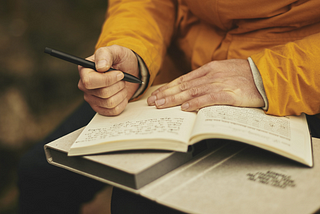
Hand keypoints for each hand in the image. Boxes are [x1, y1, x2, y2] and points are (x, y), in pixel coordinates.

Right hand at [78, 45, 139, 115]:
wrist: (130, 70)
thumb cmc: (120, 60)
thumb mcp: (115, 51)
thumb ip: (105, 54)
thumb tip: (101, 66)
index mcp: (84, 70)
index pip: (89, 81)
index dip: (107, 80)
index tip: (119, 74)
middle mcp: (85, 86)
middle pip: (103, 93)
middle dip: (118, 85)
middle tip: (121, 78)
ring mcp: (92, 98)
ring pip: (110, 103)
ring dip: (121, 93)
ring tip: (121, 85)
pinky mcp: (101, 108)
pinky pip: (114, 111)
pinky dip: (122, 102)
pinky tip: (121, 94)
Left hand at [147, 59, 263, 110]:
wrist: (266, 76)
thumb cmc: (246, 75)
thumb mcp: (224, 71)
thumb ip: (208, 78)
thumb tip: (192, 88)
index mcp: (209, 69)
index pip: (183, 79)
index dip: (168, 87)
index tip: (157, 94)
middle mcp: (211, 75)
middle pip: (183, 86)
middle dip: (166, 94)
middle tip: (152, 102)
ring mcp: (219, 84)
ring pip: (191, 92)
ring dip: (174, 99)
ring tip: (161, 105)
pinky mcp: (229, 94)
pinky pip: (208, 99)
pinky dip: (195, 103)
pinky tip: (185, 108)